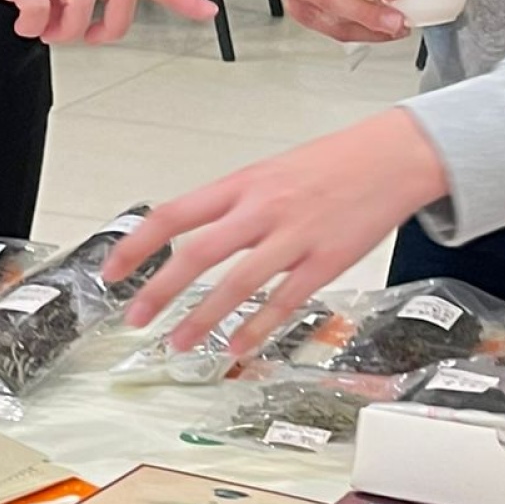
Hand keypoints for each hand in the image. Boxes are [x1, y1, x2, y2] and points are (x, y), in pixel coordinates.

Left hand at [105, 110, 450, 354]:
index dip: (137, 245)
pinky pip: (285, 301)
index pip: (173, 214)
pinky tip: (237, 347)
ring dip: (202, 319)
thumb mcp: (267, 172)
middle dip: (159, 290)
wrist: (392, 157)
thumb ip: (230, 205)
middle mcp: (261, 210)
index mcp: (240, 185)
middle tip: (135, 318)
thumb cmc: (329, 164)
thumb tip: (189, 238)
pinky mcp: (327, 262)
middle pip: (197, 253)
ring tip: (177, 343)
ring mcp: (294, 237)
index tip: (112, 271)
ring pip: (238, 284)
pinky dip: (257, 327)